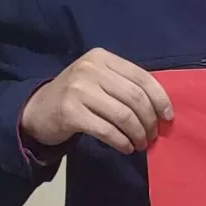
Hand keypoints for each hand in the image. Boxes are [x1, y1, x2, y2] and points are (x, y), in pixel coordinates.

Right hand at [19, 48, 174, 153]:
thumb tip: (161, 108)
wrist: (37, 110)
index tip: (168, 117)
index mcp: (102, 57)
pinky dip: (121, 141)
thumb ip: (124, 85)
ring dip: (137, 134)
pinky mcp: (70, 112)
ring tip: (141, 144)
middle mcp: (90, 69)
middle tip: (153, 136)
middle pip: (134, 97)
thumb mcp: (99, 80)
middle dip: (149, 120)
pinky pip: (107, 130)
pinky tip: (126, 148)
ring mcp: (78, 90)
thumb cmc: (77, 96)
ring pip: (123, 115)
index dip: (160, 99)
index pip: (141, 77)